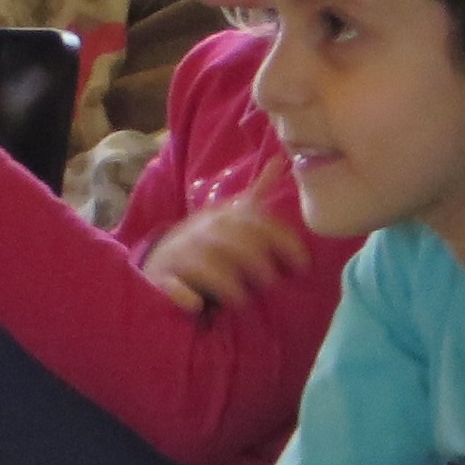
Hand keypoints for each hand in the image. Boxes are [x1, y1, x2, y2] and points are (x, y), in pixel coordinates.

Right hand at [141, 160, 310, 308]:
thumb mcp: (231, 216)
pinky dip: (184, 296)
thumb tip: (280, 159)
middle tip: (270, 284)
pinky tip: (196, 305)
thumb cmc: (207, 241)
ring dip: (227, 284)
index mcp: (223, 217)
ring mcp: (180, 254)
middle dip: (257, 263)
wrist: (161, 262)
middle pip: (234, 241)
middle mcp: (202, 231)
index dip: (282, 241)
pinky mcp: (162, 278)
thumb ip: (257, 194)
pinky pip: (173, 287)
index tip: (303, 265)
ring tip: (241, 301)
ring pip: (206, 265)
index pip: (257, 222)